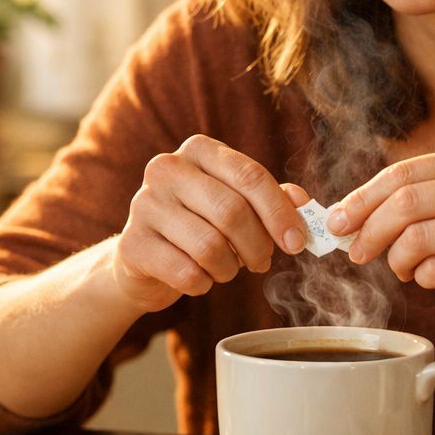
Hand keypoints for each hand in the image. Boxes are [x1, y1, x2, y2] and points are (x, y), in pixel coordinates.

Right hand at [110, 135, 309, 311]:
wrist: (145, 257)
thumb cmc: (200, 225)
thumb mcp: (237, 204)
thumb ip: (271, 199)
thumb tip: (302, 202)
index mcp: (199, 150)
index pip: (250, 176)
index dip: (279, 213)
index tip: (296, 242)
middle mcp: (167, 168)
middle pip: (231, 211)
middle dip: (257, 246)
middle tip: (262, 263)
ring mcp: (144, 204)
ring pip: (209, 245)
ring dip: (230, 268)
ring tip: (227, 269)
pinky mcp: (131, 243)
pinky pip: (185, 272)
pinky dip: (203, 283)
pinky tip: (199, 278)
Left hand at [327, 146, 434, 338]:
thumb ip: (431, 200)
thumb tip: (356, 215)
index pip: (404, 172)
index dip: (362, 197)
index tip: (336, 220)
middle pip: (404, 202)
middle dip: (367, 229)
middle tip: (353, 251)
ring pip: (416, 238)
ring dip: (395, 259)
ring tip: (402, 270)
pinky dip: (423, 278)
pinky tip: (432, 279)